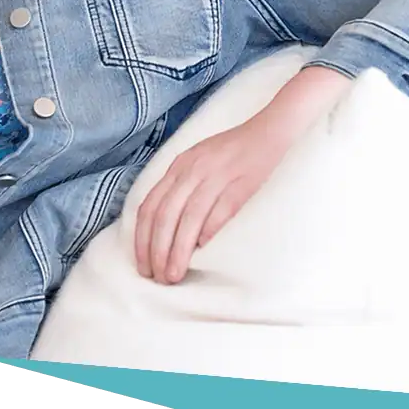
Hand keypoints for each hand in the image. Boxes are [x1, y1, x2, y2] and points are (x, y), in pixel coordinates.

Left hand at [134, 64, 352, 284]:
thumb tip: (166, 227)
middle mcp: (193, 169)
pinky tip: (202, 250)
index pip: (150, 206)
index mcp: (179, 165)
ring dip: (178, 250)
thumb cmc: (231, 150)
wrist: (267, 131)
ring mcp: (216, 176)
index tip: (142, 262)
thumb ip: (179, 187)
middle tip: (157, 277)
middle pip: (165, 215)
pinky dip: (208, 233)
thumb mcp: (196, 162)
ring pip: (189, 219)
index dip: (141, 238)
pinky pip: (220, 211)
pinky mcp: (241, 184)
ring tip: (174, 275)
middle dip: (157, 250)